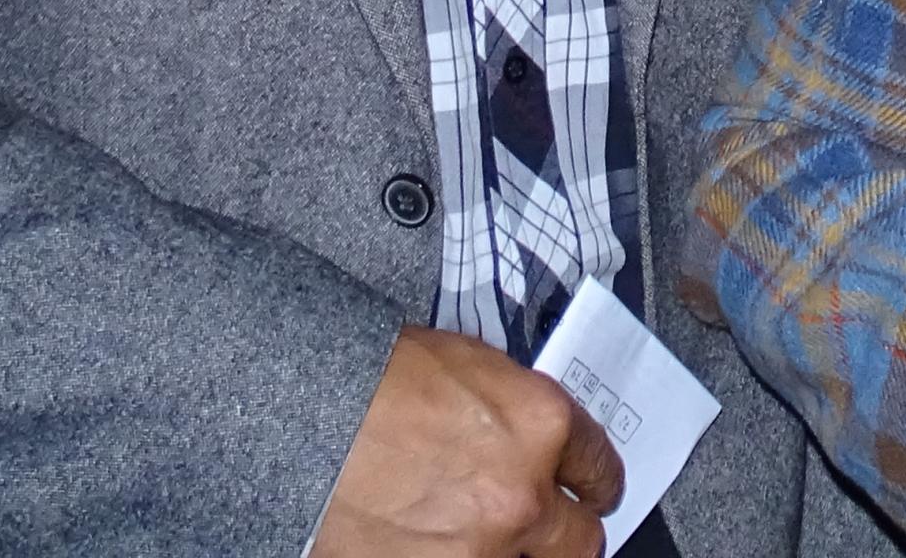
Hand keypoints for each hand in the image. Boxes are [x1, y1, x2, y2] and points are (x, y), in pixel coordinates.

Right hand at [308, 327, 619, 557]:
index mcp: (542, 426)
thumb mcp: (472, 366)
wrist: (304, 414)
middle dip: (570, 535)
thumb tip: (533, 439)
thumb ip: (518, 411)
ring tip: (480, 532)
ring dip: (511, 550)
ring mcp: (479, 549)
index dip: (599, 481)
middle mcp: (522, 496)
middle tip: (559, 530)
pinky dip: (458, 557)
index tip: (596, 491)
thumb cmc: (374, 376)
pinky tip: (435, 542)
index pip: (601, 467)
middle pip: (581, 543)